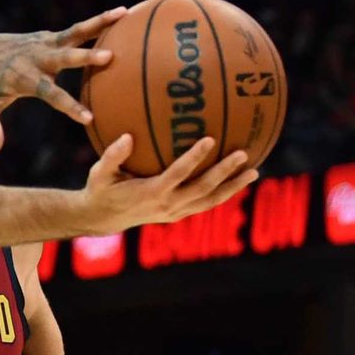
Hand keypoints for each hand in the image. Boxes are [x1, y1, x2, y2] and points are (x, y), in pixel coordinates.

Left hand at [0, 7, 125, 156]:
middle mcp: (37, 58)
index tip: (89, 118)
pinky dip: (98, 22)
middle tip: (109, 57)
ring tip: (125, 14)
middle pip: (64, 58)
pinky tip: (124, 14)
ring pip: (76, 33)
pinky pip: (78, 29)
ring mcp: (45, 44)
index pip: (50, 94)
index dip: (68, 106)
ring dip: (99, 24)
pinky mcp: (51, 37)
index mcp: (25, 79)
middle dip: (85, 58)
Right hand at [78, 134, 258, 234]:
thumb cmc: (100, 190)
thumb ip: (113, 156)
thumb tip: (127, 136)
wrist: (102, 219)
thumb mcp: (100, 173)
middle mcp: (168, 205)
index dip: (195, 158)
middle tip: (243, 154)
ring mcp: (175, 212)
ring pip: (210, 200)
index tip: (210, 139)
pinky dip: (223, 192)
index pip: (178, 174)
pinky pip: (205, 203)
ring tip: (254, 171)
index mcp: (151, 192)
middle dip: (225, 172)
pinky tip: (237, 180)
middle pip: (203, 189)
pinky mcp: (178, 214)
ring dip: (233, 187)